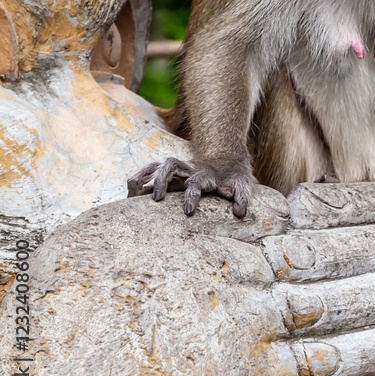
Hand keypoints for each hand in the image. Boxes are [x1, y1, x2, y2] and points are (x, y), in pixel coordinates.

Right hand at [0, 182, 374, 375]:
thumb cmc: (87, 298)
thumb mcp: (139, 232)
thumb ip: (202, 218)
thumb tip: (244, 207)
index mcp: (226, 248)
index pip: (316, 225)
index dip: (370, 219)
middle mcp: (250, 297)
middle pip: (347, 274)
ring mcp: (261, 360)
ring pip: (361, 334)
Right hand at [127, 157, 251, 216]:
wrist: (229, 162)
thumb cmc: (235, 178)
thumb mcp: (244, 187)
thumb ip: (242, 199)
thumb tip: (239, 213)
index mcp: (206, 175)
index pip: (195, 182)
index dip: (191, 195)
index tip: (188, 212)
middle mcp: (188, 170)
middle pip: (170, 165)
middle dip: (161, 181)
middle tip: (157, 201)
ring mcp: (178, 171)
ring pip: (157, 165)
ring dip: (144, 177)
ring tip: (132, 196)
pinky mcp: (170, 175)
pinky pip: (149, 171)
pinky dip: (138, 178)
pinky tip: (129, 194)